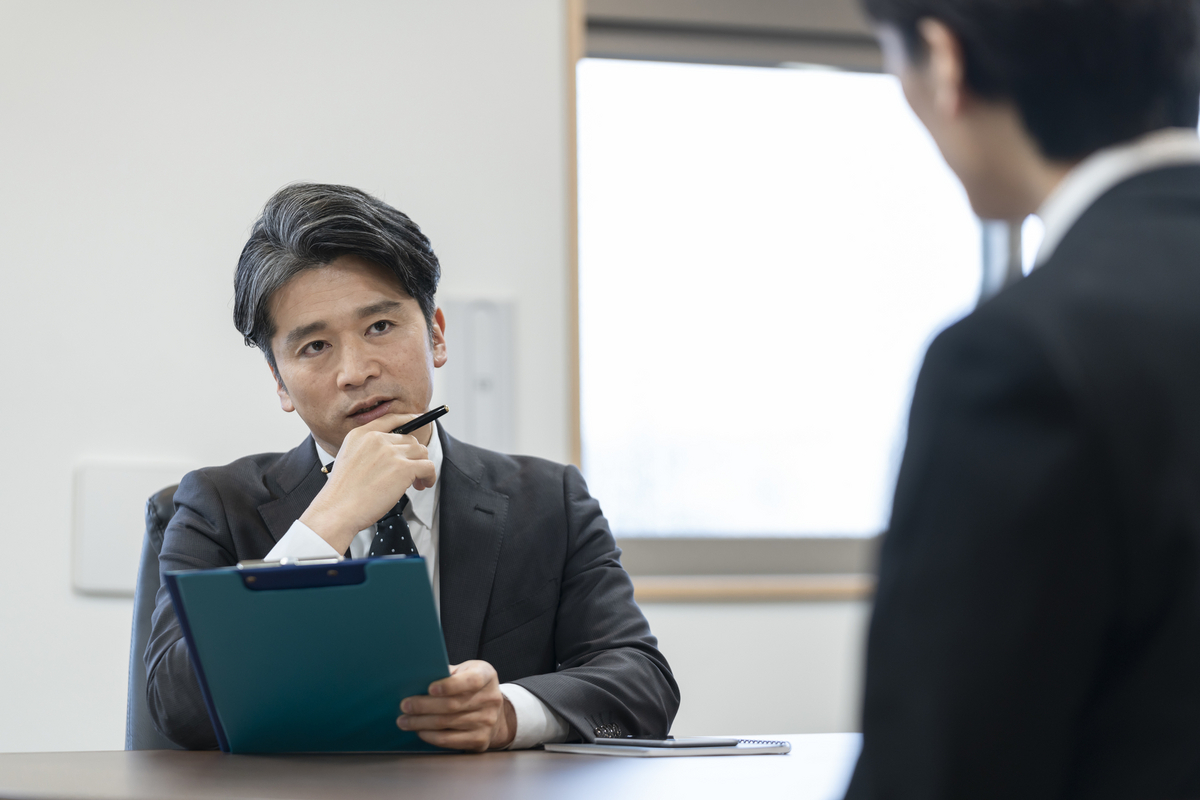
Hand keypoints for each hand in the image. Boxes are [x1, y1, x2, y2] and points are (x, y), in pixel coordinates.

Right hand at [299, 413, 436, 553]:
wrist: (337, 509)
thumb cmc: (342, 493)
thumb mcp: (348, 458)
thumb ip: (368, 450)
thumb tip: (393, 453)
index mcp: (360, 434)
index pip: (390, 419)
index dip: (408, 419)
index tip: (418, 419)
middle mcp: (376, 439)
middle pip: (409, 440)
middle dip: (413, 456)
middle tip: (411, 473)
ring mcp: (391, 452)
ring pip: (421, 452)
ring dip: (422, 467)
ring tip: (416, 482)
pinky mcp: (403, 468)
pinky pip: (428, 466)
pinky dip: (429, 476)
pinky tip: (423, 484)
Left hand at [397, 660, 515, 751]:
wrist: (494, 713)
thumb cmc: (471, 687)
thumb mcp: (465, 671)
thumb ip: (448, 673)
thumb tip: (418, 678)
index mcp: (487, 676)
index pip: (471, 681)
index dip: (450, 685)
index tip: (429, 688)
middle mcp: (491, 699)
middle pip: (453, 705)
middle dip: (424, 706)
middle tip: (405, 706)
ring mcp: (487, 722)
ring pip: (447, 723)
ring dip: (421, 723)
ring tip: (404, 720)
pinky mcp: (480, 740)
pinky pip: (449, 740)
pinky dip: (430, 736)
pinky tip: (419, 731)